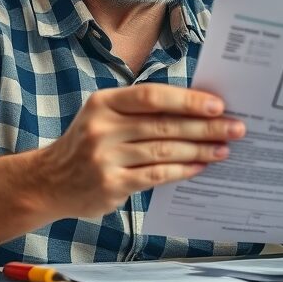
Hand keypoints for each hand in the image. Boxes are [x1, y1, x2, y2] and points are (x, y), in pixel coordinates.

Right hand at [33, 84, 243, 218]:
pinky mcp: (111, 185)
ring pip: (164, 150)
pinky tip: (200, 166)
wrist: (48, 182)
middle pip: (164, 125)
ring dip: (200, 149)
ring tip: (224, 149)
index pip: (152, 96)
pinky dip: (182, 170)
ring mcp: (105, 158)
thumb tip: (195, 109)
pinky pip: (156, 175)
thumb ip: (140, 111)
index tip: (218, 105)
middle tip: (235, 127)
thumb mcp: (103, 116)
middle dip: (205, 126)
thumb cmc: (87, 144)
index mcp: (103, 102)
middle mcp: (102, 128)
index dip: (188, 100)